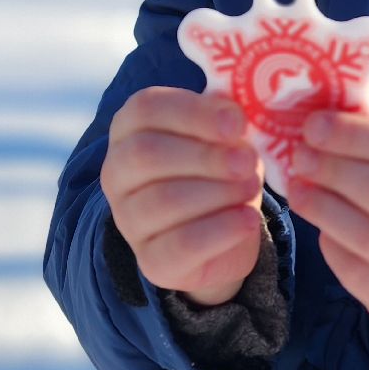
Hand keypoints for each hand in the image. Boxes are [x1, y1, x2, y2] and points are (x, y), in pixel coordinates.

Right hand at [101, 86, 264, 305]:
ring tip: (251, 188)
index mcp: (129, 128)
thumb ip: (223, 121)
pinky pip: (182, 244)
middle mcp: (117, 172)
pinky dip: (222, 230)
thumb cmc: (219, 169)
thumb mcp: (224, 137)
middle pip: (147, 154)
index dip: (193, 112)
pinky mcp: (150, 261)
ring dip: (218, 192)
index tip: (237, 123)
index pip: (144, 109)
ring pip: (164, 200)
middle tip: (247, 161)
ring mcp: (127, 219)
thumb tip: (233, 115)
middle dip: (205, 156)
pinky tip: (248, 220)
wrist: (225, 234)